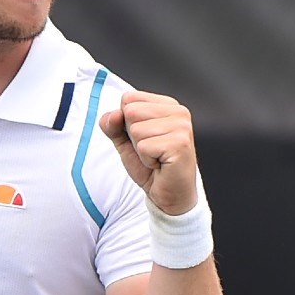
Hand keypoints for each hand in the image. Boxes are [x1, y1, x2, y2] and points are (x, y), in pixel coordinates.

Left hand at [98, 90, 199, 214]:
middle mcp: (178, 112)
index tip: (144, 138)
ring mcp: (181, 127)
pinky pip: (144, 147)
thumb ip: (112, 124)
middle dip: (133, 137)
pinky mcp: (180, 144)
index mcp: (167, 105)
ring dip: (140, 150)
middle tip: (151, 150)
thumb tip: (114, 114)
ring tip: (156, 157)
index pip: (128, 98)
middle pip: (131, 112)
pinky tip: (160, 165)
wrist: (169, 195)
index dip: (126, 122)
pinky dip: (146, 160)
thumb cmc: (151, 166)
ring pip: (136, 130)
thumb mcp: (124, 141)